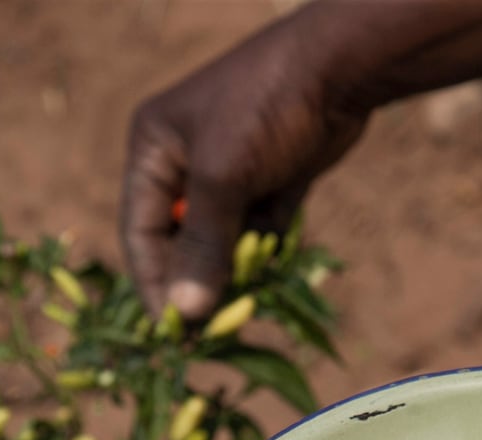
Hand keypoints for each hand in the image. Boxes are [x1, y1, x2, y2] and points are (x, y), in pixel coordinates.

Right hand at [121, 17, 368, 318]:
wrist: (340, 68)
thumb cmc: (265, 108)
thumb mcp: (224, 177)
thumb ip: (203, 246)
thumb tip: (187, 312)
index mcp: (155, 149)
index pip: (141, 229)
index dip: (154, 281)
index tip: (172, 329)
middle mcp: (186, 162)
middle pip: (181, 241)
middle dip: (197, 282)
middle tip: (212, 330)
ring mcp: (231, 172)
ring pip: (223, 241)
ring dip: (234, 275)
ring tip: (245, 312)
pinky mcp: (272, 181)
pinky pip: (259, 233)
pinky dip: (265, 257)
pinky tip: (272, 284)